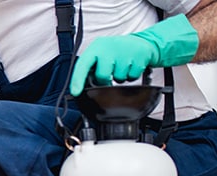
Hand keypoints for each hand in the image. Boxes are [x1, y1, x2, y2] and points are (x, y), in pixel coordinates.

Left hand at [70, 14, 198, 95]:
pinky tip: (131, 66)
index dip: (77, 80)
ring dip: (120, 77)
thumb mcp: (100, 54)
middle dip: (105, 80)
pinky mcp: (139, 57)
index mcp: (96, 48)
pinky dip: (131, 76)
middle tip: (109, 73)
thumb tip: (82, 85)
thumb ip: (91, 67)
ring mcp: (125, 52)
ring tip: (122, 67)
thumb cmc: (116, 52)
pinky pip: (132, 77)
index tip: (75, 92)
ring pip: (118, 78)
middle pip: (102, 76)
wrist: (141, 43)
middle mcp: (109, 48)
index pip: (83, 64)